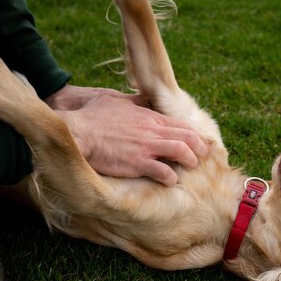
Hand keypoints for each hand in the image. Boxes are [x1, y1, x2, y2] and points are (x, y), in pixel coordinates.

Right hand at [45, 85, 208, 185]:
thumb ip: (132, 102)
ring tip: (191, 167)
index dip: (193, 133)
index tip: (199, 141)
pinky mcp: (138, 163)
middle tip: (203, 156)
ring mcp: (146, 147)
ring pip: (181, 152)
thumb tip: (140, 99)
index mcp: (148, 115)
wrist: (78, 132)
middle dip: (199, 147)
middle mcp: (152, 130)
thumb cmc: (91, 117)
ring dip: (190, 161)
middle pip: (186, 137)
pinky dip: (171, 177)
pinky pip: (164, 172)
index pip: (180, 124)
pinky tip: (171, 181)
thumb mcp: (115, 101)